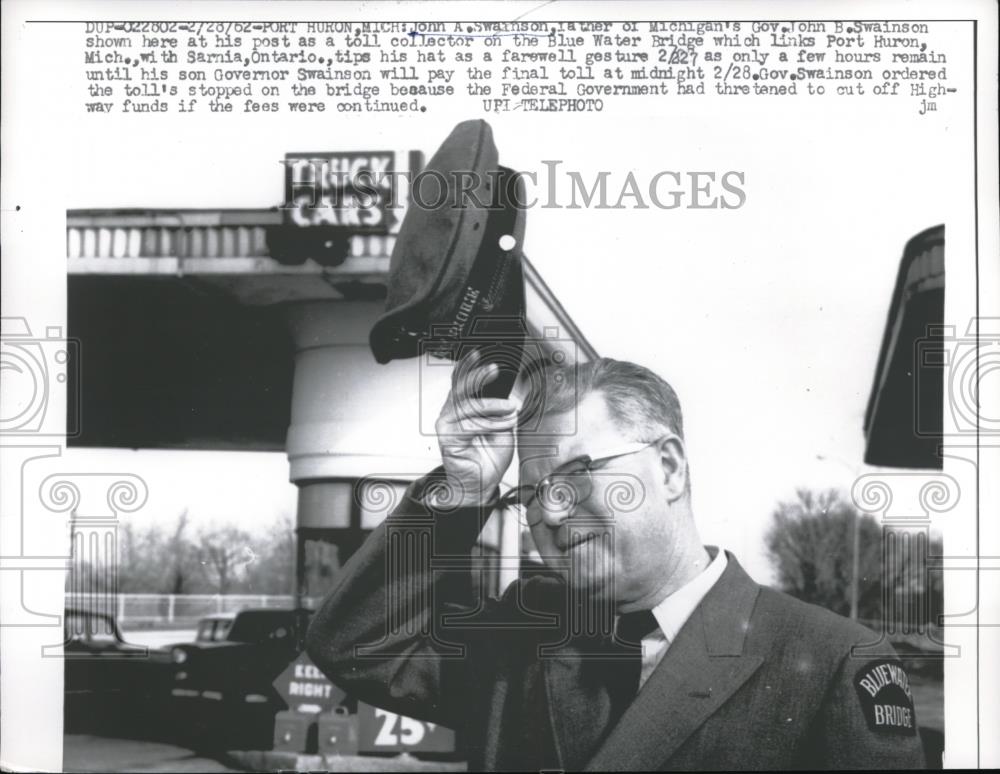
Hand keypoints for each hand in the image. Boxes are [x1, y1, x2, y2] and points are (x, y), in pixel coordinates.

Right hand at [433, 350, 518, 506]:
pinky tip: (504, 425)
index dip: (467, 365)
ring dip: (492, 406)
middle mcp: (451, 413)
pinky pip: (469, 425)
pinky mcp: (448, 438)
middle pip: (460, 387)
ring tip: (510, 409)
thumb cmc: (488, 456)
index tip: (478, 353)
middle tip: (493, 369)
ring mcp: (447, 425)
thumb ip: (501, 410)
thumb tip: (509, 395)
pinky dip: (489, 423)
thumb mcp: (503, 426)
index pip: (461, 380)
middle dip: (477, 375)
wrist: (482, 483)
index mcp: (462, 407)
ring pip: (468, 405)